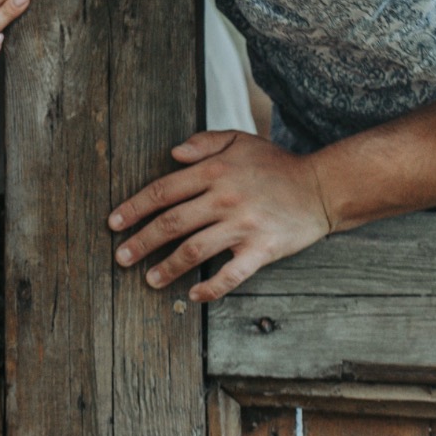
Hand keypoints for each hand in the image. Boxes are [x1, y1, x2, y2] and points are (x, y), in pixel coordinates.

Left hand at [107, 128, 331, 302]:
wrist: (321, 187)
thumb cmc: (276, 165)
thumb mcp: (240, 140)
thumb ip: (204, 142)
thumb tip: (173, 153)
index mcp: (213, 171)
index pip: (163, 191)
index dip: (134, 208)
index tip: (114, 223)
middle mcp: (223, 198)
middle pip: (171, 223)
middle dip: (141, 241)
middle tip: (120, 257)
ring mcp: (242, 226)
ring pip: (194, 250)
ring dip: (167, 267)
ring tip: (148, 280)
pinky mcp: (261, 249)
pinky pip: (231, 274)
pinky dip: (211, 287)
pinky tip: (194, 295)